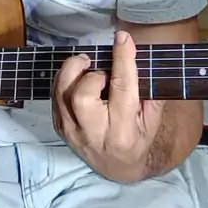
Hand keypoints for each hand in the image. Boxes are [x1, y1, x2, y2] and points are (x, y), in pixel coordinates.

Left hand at [52, 31, 164, 181]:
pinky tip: (78, 79)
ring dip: (73, 71)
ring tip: (87, 66)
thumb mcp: (152, 119)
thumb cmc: (137, 138)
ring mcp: (72, 132)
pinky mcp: (59, 128)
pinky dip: (65, 80)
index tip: (122, 38)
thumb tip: (137, 55)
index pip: (121, 89)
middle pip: (82, 94)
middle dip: (91, 73)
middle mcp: (95, 134)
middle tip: (101, 69)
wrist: (118, 168)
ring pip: (62, 93)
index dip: (122, 59)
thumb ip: (148, 90)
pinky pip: (55, 96)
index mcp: (123, 131)